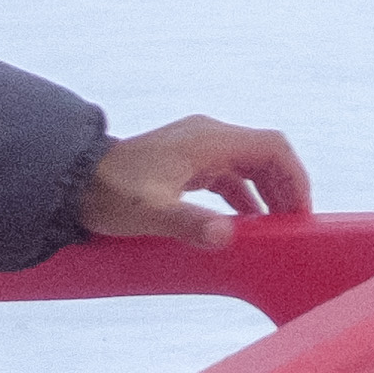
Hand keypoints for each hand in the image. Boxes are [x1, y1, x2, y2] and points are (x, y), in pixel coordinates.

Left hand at [81, 111, 313, 241]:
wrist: (72, 183)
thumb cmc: (109, 194)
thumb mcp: (150, 213)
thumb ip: (190, 223)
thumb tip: (227, 236)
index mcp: (208, 139)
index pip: (272, 148)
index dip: (295, 177)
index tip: (301, 212)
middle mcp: (207, 136)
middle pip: (265, 155)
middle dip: (285, 188)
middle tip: (292, 227)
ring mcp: (197, 148)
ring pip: (249, 165)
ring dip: (267, 194)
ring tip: (275, 229)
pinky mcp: (187, 163)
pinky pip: (229, 175)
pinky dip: (244, 197)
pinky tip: (245, 224)